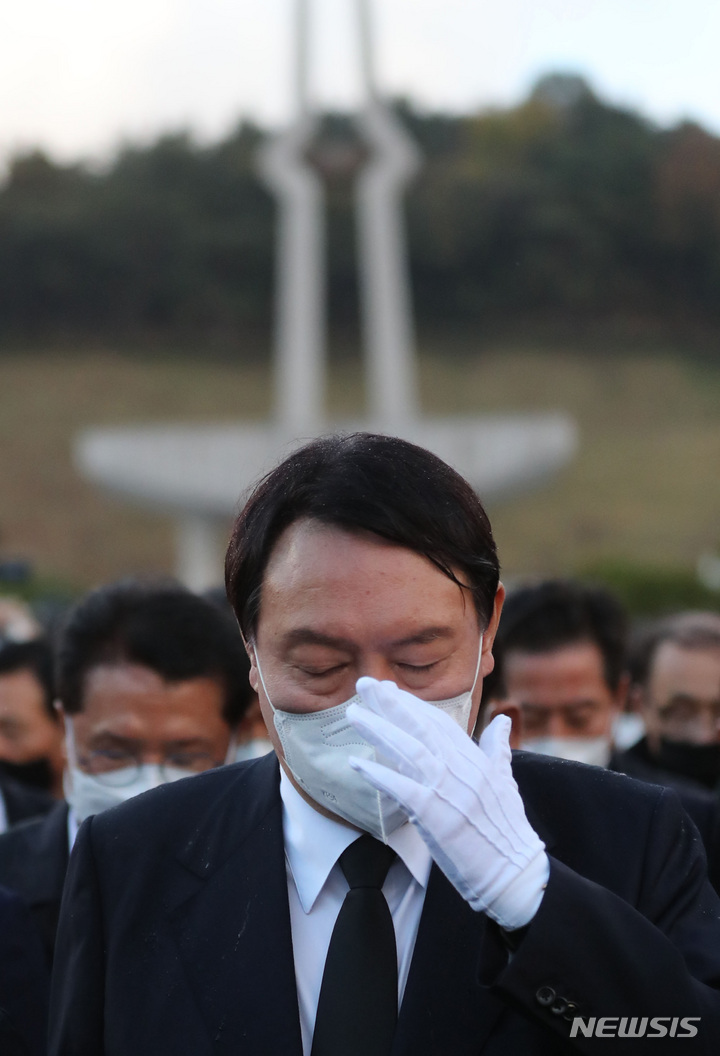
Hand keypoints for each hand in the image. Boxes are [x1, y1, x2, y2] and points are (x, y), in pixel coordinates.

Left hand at [347, 678, 548, 929]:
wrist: (514, 871)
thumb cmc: (508, 829)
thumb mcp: (505, 780)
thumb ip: (498, 747)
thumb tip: (501, 721)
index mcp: (474, 758)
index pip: (438, 722)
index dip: (411, 704)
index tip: (388, 690)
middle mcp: (460, 768)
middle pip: (420, 726)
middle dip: (390, 703)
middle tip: (364, 684)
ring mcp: (447, 789)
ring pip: (408, 749)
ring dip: (378, 729)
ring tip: (353, 714)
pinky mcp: (435, 814)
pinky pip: (401, 788)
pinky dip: (378, 774)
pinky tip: (356, 763)